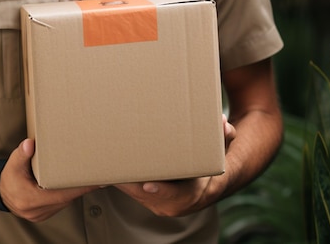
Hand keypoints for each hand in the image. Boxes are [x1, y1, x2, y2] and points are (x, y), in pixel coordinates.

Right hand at [0, 139, 97, 221]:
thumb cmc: (9, 176)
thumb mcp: (13, 162)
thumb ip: (22, 153)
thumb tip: (29, 144)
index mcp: (30, 199)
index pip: (61, 195)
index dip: (78, 188)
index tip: (94, 182)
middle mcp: (37, 210)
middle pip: (66, 200)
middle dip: (81, 188)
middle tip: (97, 176)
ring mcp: (40, 214)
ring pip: (64, 203)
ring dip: (75, 191)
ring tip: (88, 178)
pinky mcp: (43, 214)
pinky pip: (60, 205)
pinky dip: (68, 195)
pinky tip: (74, 185)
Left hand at [115, 114, 236, 216]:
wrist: (207, 184)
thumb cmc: (209, 163)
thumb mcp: (219, 149)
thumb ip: (223, 137)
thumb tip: (224, 125)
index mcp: (190, 195)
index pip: (173, 195)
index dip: (161, 190)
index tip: (147, 183)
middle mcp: (170, 203)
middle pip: (144, 193)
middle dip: (129, 179)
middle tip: (113, 161)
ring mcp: (156, 203)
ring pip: (133, 192)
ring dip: (120, 178)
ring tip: (105, 160)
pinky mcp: (146, 198)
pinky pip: (129, 190)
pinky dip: (119, 178)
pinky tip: (107, 164)